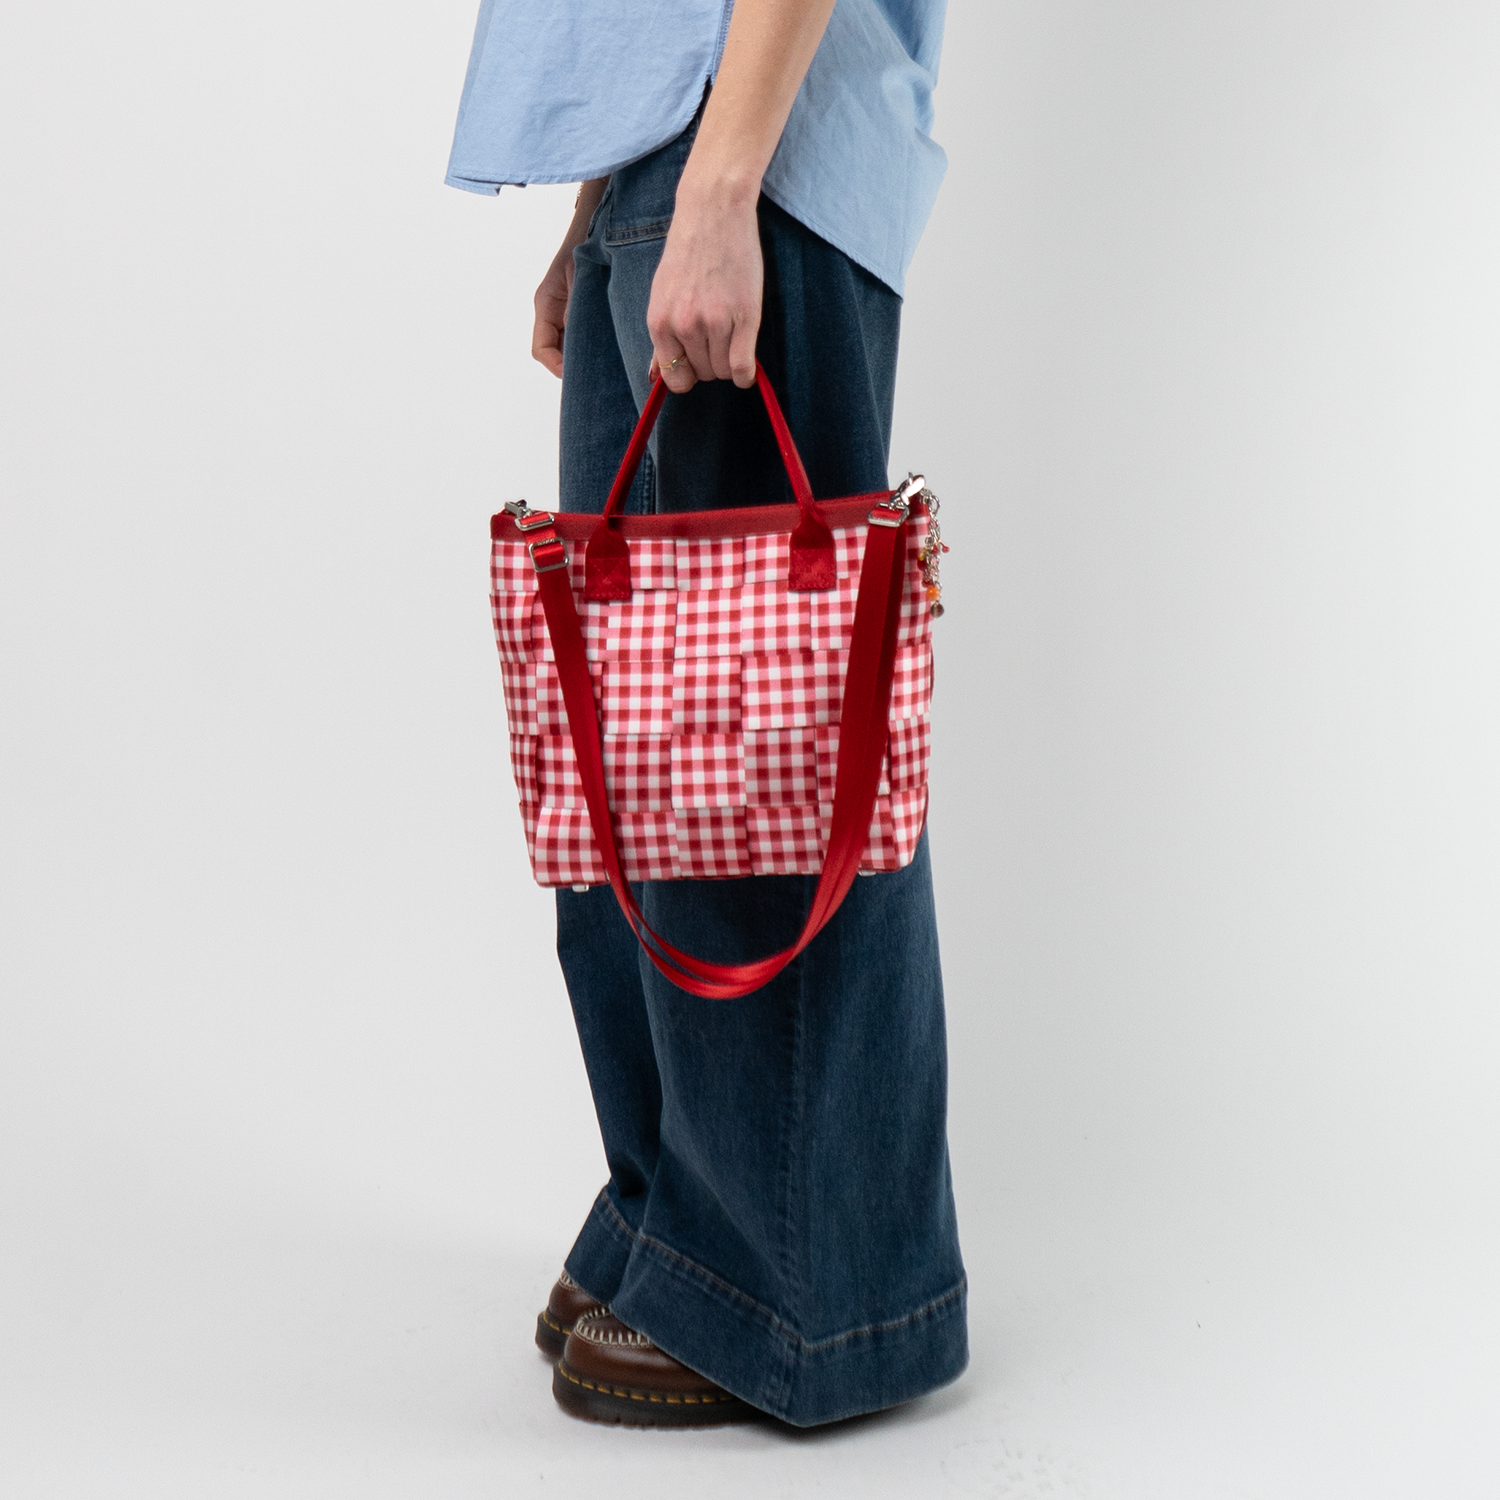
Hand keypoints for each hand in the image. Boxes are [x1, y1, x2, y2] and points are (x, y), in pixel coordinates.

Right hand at [533, 179, 606, 377]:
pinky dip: (592, 344)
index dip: (557, 367)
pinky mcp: (578, 308)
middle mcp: (551, 310)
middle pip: (555, 352)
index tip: (577, 375)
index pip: (542, 349)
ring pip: (568, 345)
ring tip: (609, 365)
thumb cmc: (585, 243)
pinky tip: (613, 347)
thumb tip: (580, 342)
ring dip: (585, 356)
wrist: (595, 219)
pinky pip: (580, 334)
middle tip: (598, 377)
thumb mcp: (580, 279)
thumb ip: (577, 310)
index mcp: (546, 304)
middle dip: (574, 366)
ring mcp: (563, 310)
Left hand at [647, 180, 762, 392]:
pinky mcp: (744, 317)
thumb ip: (662, 337)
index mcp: (659, 322)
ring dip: (730, 362)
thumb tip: (655, 376)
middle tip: (719, 337)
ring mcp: (715, 322)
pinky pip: (743, 367)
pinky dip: (746, 373)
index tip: (699, 361)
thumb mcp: (663, 293)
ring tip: (732, 336)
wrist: (714, 211)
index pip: (674, 377)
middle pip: (704, 374)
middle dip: (712, 362)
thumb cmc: (689, 251)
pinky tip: (748, 365)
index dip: (689, 374)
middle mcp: (684, 326)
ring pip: (724, 371)